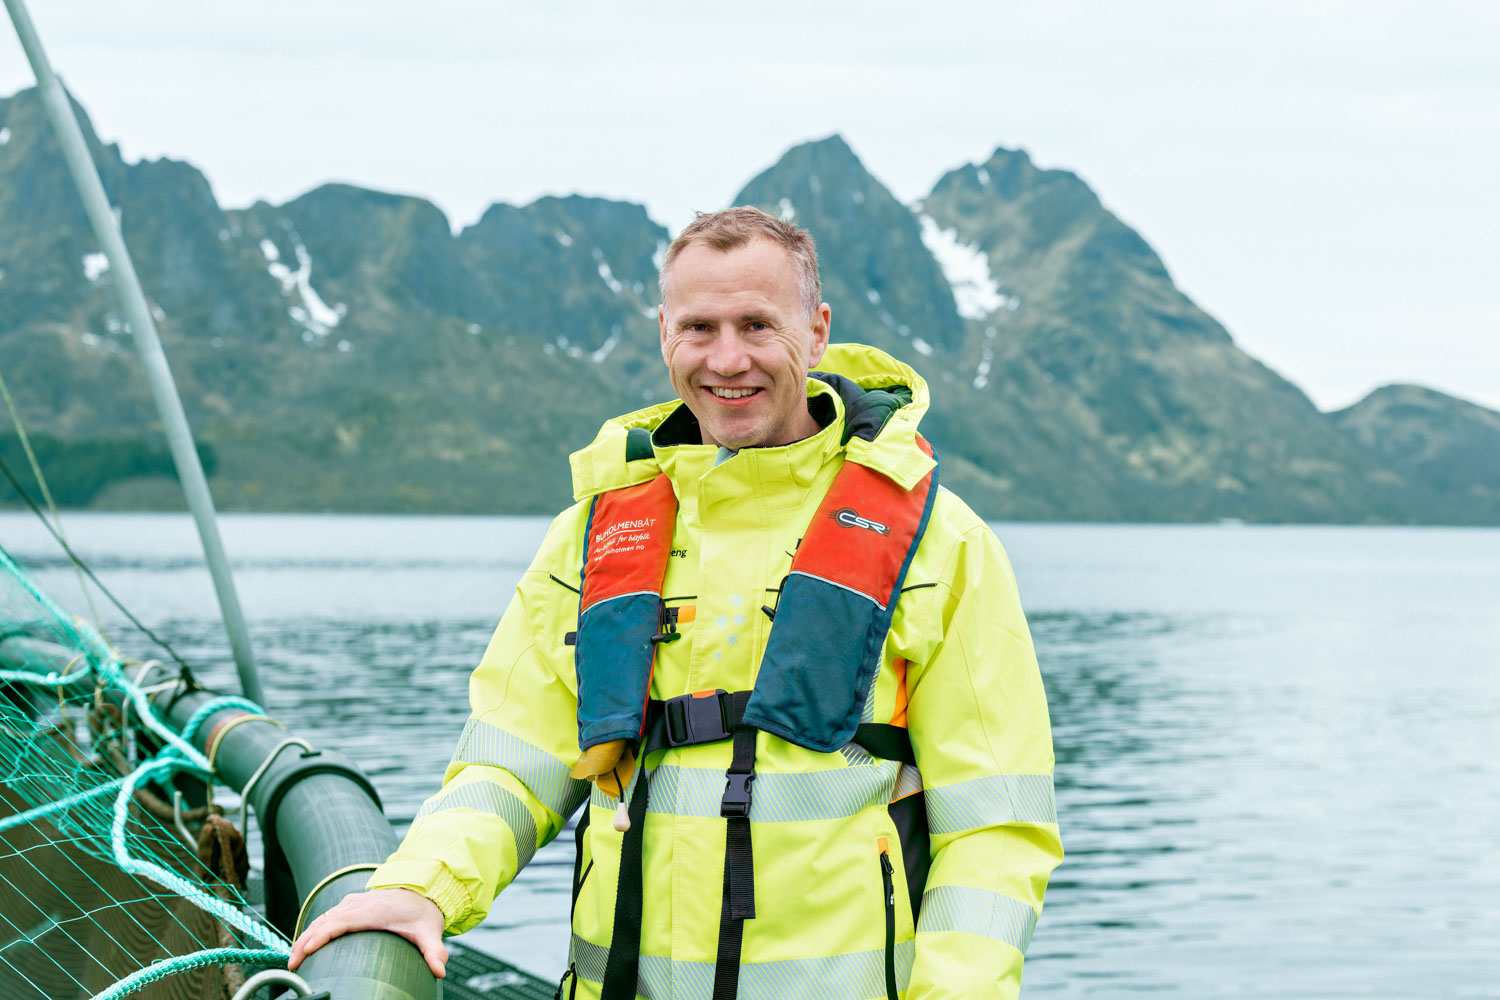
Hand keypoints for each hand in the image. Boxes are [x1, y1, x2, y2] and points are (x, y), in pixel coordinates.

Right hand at [288, 887, 447, 977]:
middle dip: (305, 942)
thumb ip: (434, 951)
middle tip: (293, 966)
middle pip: (323, 921)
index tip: (305, 951)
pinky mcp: (348, 907)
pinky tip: (304, 946)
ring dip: (305, 937)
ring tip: (293, 960)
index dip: (321, 935)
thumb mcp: (430, 931)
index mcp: (373, 910)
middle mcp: (358, 904)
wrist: (423, 890)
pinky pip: (325, 917)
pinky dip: (312, 930)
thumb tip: (439, 970)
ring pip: (321, 919)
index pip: (340, 922)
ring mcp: (351, 904)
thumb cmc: (423, 913)